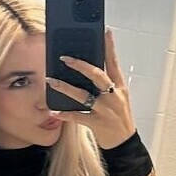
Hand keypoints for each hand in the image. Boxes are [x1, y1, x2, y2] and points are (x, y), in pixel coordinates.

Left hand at [45, 28, 135, 149]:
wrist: (125, 143)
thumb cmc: (119, 118)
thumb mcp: (119, 99)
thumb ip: (107, 85)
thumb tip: (88, 70)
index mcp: (120, 88)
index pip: (114, 63)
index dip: (109, 47)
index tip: (105, 31)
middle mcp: (113, 96)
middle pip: (97, 75)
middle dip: (80, 65)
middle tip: (64, 58)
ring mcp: (105, 110)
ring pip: (83, 95)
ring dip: (65, 87)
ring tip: (50, 80)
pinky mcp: (97, 123)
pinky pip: (78, 117)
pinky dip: (66, 114)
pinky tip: (55, 112)